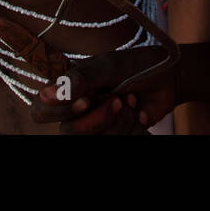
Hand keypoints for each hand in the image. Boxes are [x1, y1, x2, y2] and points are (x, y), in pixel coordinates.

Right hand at [30, 45, 176, 133]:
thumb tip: (51, 92)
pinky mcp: (114, 138)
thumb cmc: (137, 66)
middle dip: (100, 118)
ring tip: (132, 103)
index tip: (86, 100)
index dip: (59, 111)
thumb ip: (81, 77)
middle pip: (70, 133)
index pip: (40, 111)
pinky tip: (140, 117)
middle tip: (119, 99)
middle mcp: (77, 113)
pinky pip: (118, 145)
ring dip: (121, 123)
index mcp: (68, 91)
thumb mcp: (110, 65)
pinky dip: (134, 132)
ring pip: (96, 141)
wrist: (169, 79)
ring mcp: (96, 129)